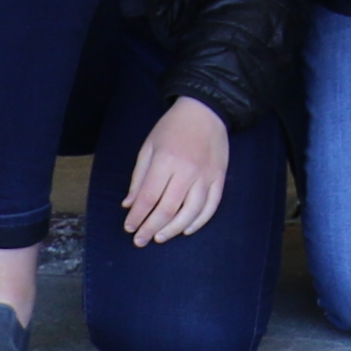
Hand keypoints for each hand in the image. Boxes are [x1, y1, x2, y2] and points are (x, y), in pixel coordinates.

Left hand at [117, 94, 230, 243]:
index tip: (129, 228)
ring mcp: (206, 175)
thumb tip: (129, 205)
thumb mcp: (149, 146)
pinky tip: (186, 229)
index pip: (148, 197)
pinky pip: (211, 206)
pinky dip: (199, 221)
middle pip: (168, 208)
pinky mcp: (220, 177)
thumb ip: (139, 177)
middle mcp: (187, 171)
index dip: (137, 216)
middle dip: (151, 228)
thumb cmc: (172, 127)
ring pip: (191, 212)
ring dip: (173, 229)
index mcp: (165, 160)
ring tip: (160, 237)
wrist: (205, 110)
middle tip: (140, 241)